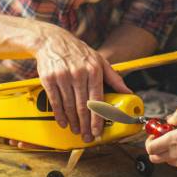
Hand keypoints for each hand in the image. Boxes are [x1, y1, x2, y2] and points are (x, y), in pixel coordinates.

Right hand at [34, 23, 130, 142]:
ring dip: (73, 122)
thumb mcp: (99, 60)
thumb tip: (128, 91)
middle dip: (85, 125)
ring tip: (76, 130)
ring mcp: (63, 76)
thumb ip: (114, 77)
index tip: (98, 130)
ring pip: (69, 106)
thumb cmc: (78, 52)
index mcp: (94, 70)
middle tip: (87, 136)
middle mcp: (79, 73)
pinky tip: (63, 122)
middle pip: (83, 106)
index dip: (97, 119)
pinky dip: (59, 115)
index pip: (98, 100)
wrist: (52, 41)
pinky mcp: (49, 79)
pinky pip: (55, 102)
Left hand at [145, 110, 176, 176]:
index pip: (150, 147)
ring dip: (168, 152)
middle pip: (154, 157)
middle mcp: (175, 155)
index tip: (155, 133)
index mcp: (173, 141)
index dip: (149, 140)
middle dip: (155, 148)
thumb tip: (170, 118)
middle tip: (163, 139)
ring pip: (167, 160)